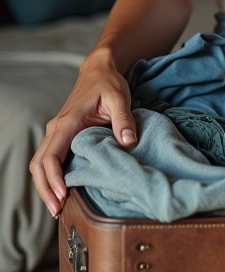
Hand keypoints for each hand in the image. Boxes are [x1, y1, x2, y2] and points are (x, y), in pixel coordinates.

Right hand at [29, 51, 136, 218]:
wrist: (99, 70)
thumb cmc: (108, 83)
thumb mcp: (119, 97)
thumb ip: (124, 119)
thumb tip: (129, 142)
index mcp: (67, 122)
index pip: (51, 156)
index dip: (54, 179)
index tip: (62, 197)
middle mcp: (56, 129)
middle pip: (39, 165)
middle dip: (45, 189)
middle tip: (57, 210)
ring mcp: (56, 132)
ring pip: (40, 163)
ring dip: (45, 185)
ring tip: (57, 207)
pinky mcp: (61, 134)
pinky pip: (49, 158)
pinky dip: (50, 176)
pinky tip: (62, 190)